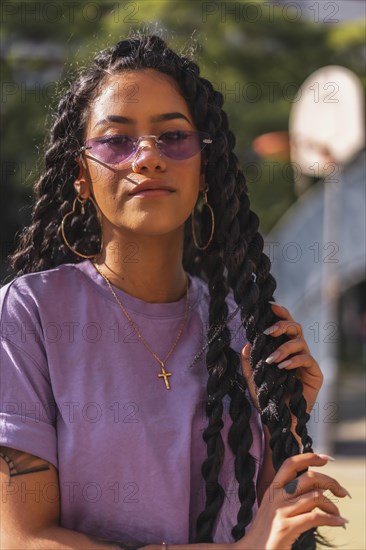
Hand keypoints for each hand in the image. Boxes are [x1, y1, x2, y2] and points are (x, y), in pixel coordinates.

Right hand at [233, 453, 349, 549]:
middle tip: (342, 492)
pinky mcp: (286, 528)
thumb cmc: (266, 531)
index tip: (326, 458)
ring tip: (337, 514)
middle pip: (309, 478)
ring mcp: (281, 511)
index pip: (290, 464)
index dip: (309, 457)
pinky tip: (339, 522)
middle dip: (330, 482)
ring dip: (333, 505)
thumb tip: (316, 488)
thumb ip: (289, 496)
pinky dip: (332, 519)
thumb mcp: (274, 507)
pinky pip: (315, 518)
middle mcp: (276, 496)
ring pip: (315, 497)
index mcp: (273, 488)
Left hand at [241, 302, 322, 413]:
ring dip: (284, 348)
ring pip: (300, 342)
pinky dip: (294, 361)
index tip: (270, 306)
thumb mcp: (252, 378)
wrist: (277, 420)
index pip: (283, 326)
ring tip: (271, 360)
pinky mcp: (315, 374)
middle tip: (268, 332)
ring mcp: (307, 362)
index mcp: (283, 348)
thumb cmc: (266, 397)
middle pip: (295, 328)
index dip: (280, 314)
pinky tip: (283, 367)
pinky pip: (307, 360)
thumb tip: (246, 345)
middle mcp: (296, 352)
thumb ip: (248, 362)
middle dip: (282, 325)